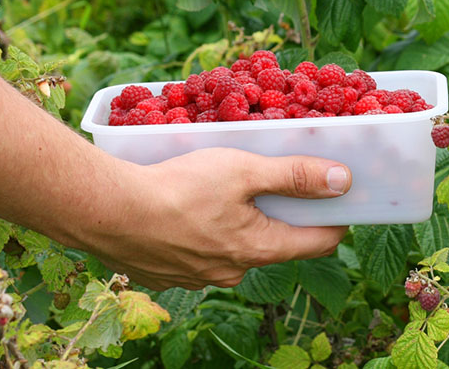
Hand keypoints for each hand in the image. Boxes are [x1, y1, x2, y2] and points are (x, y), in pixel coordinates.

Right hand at [86, 149, 350, 289]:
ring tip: (223, 191)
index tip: (338, 198)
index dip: (334, 219)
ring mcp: (197, 278)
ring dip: (237, 224)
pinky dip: (201, 233)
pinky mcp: (166, 275)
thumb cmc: (178, 187)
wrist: (104, 211)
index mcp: (259, 249)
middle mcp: (233, 273)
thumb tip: (343, 181)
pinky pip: (197, 254)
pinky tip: (186, 208)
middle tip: (274, 183)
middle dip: (280, 216)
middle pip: (274, 244)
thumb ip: (295, 175)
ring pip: (232, 249)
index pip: (318, 242)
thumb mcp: (245, 170)